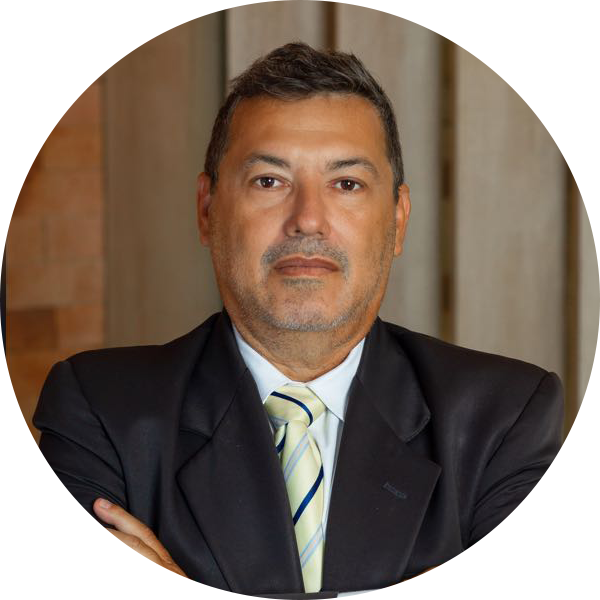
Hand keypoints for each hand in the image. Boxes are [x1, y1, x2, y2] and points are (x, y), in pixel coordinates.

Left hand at [60, 498, 198, 595]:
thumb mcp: (167, 586)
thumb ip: (149, 573)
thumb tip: (118, 560)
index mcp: (166, 564)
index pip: (143, 533)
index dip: (120, 517)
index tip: (98, 505)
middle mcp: (164, 571)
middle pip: (130, 544)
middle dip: (99, 534)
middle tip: (73, 530)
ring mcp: (158, 586)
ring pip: (124, 563)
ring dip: (92, 556)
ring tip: (67, 554)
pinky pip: (122, 588)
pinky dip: (100, 581)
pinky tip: (81, 578)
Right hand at [388, 549, 568, 599]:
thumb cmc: (418, 595)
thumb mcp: (442, 572)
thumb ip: (471, 564)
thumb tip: (490, 556)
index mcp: (480, 586)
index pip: (524, 587)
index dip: (546, 591)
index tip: (559, 596)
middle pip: (523, 599)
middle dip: (538, 598)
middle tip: (550, 598)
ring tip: (531, 598)